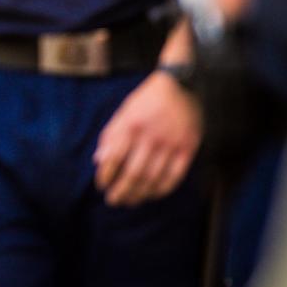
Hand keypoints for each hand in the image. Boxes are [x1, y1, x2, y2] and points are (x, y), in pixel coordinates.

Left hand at [93, 70, 201, 206]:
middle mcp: (151, 136)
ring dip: (140, 194)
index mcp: (131, 125)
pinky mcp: (188, 148)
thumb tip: (98, 160)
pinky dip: (162, 190)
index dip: (106, 175)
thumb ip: (111, 135)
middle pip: (134, 173)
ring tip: (131, 201)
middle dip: (121, 191)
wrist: (181, 85)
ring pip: (153, 178)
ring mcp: (171, 144)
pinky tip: (152, 195)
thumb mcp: (124, 111)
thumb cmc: (148, 100)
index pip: (114, 158)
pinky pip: (174, 176)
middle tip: (113, 201)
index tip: (101, 186)